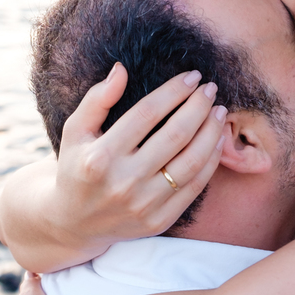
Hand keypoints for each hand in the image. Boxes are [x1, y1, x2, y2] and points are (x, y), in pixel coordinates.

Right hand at [50, 63, 227, 251]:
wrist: (74, 225)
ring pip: (191, 162)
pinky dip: (210, 161)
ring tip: (219, 112)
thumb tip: (121, 69)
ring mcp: (143, 204)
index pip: (146, 114)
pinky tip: (216, 140)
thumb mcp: (75, 132)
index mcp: (100, 157)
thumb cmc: (76, 169)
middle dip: (199, 107)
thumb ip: (96, 100)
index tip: (192, 76)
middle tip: (210, 89)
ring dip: (211, 132)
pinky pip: (194, 187)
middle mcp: (123, 182)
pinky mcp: (159, 221)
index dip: (174, 91)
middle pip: (175, 135)